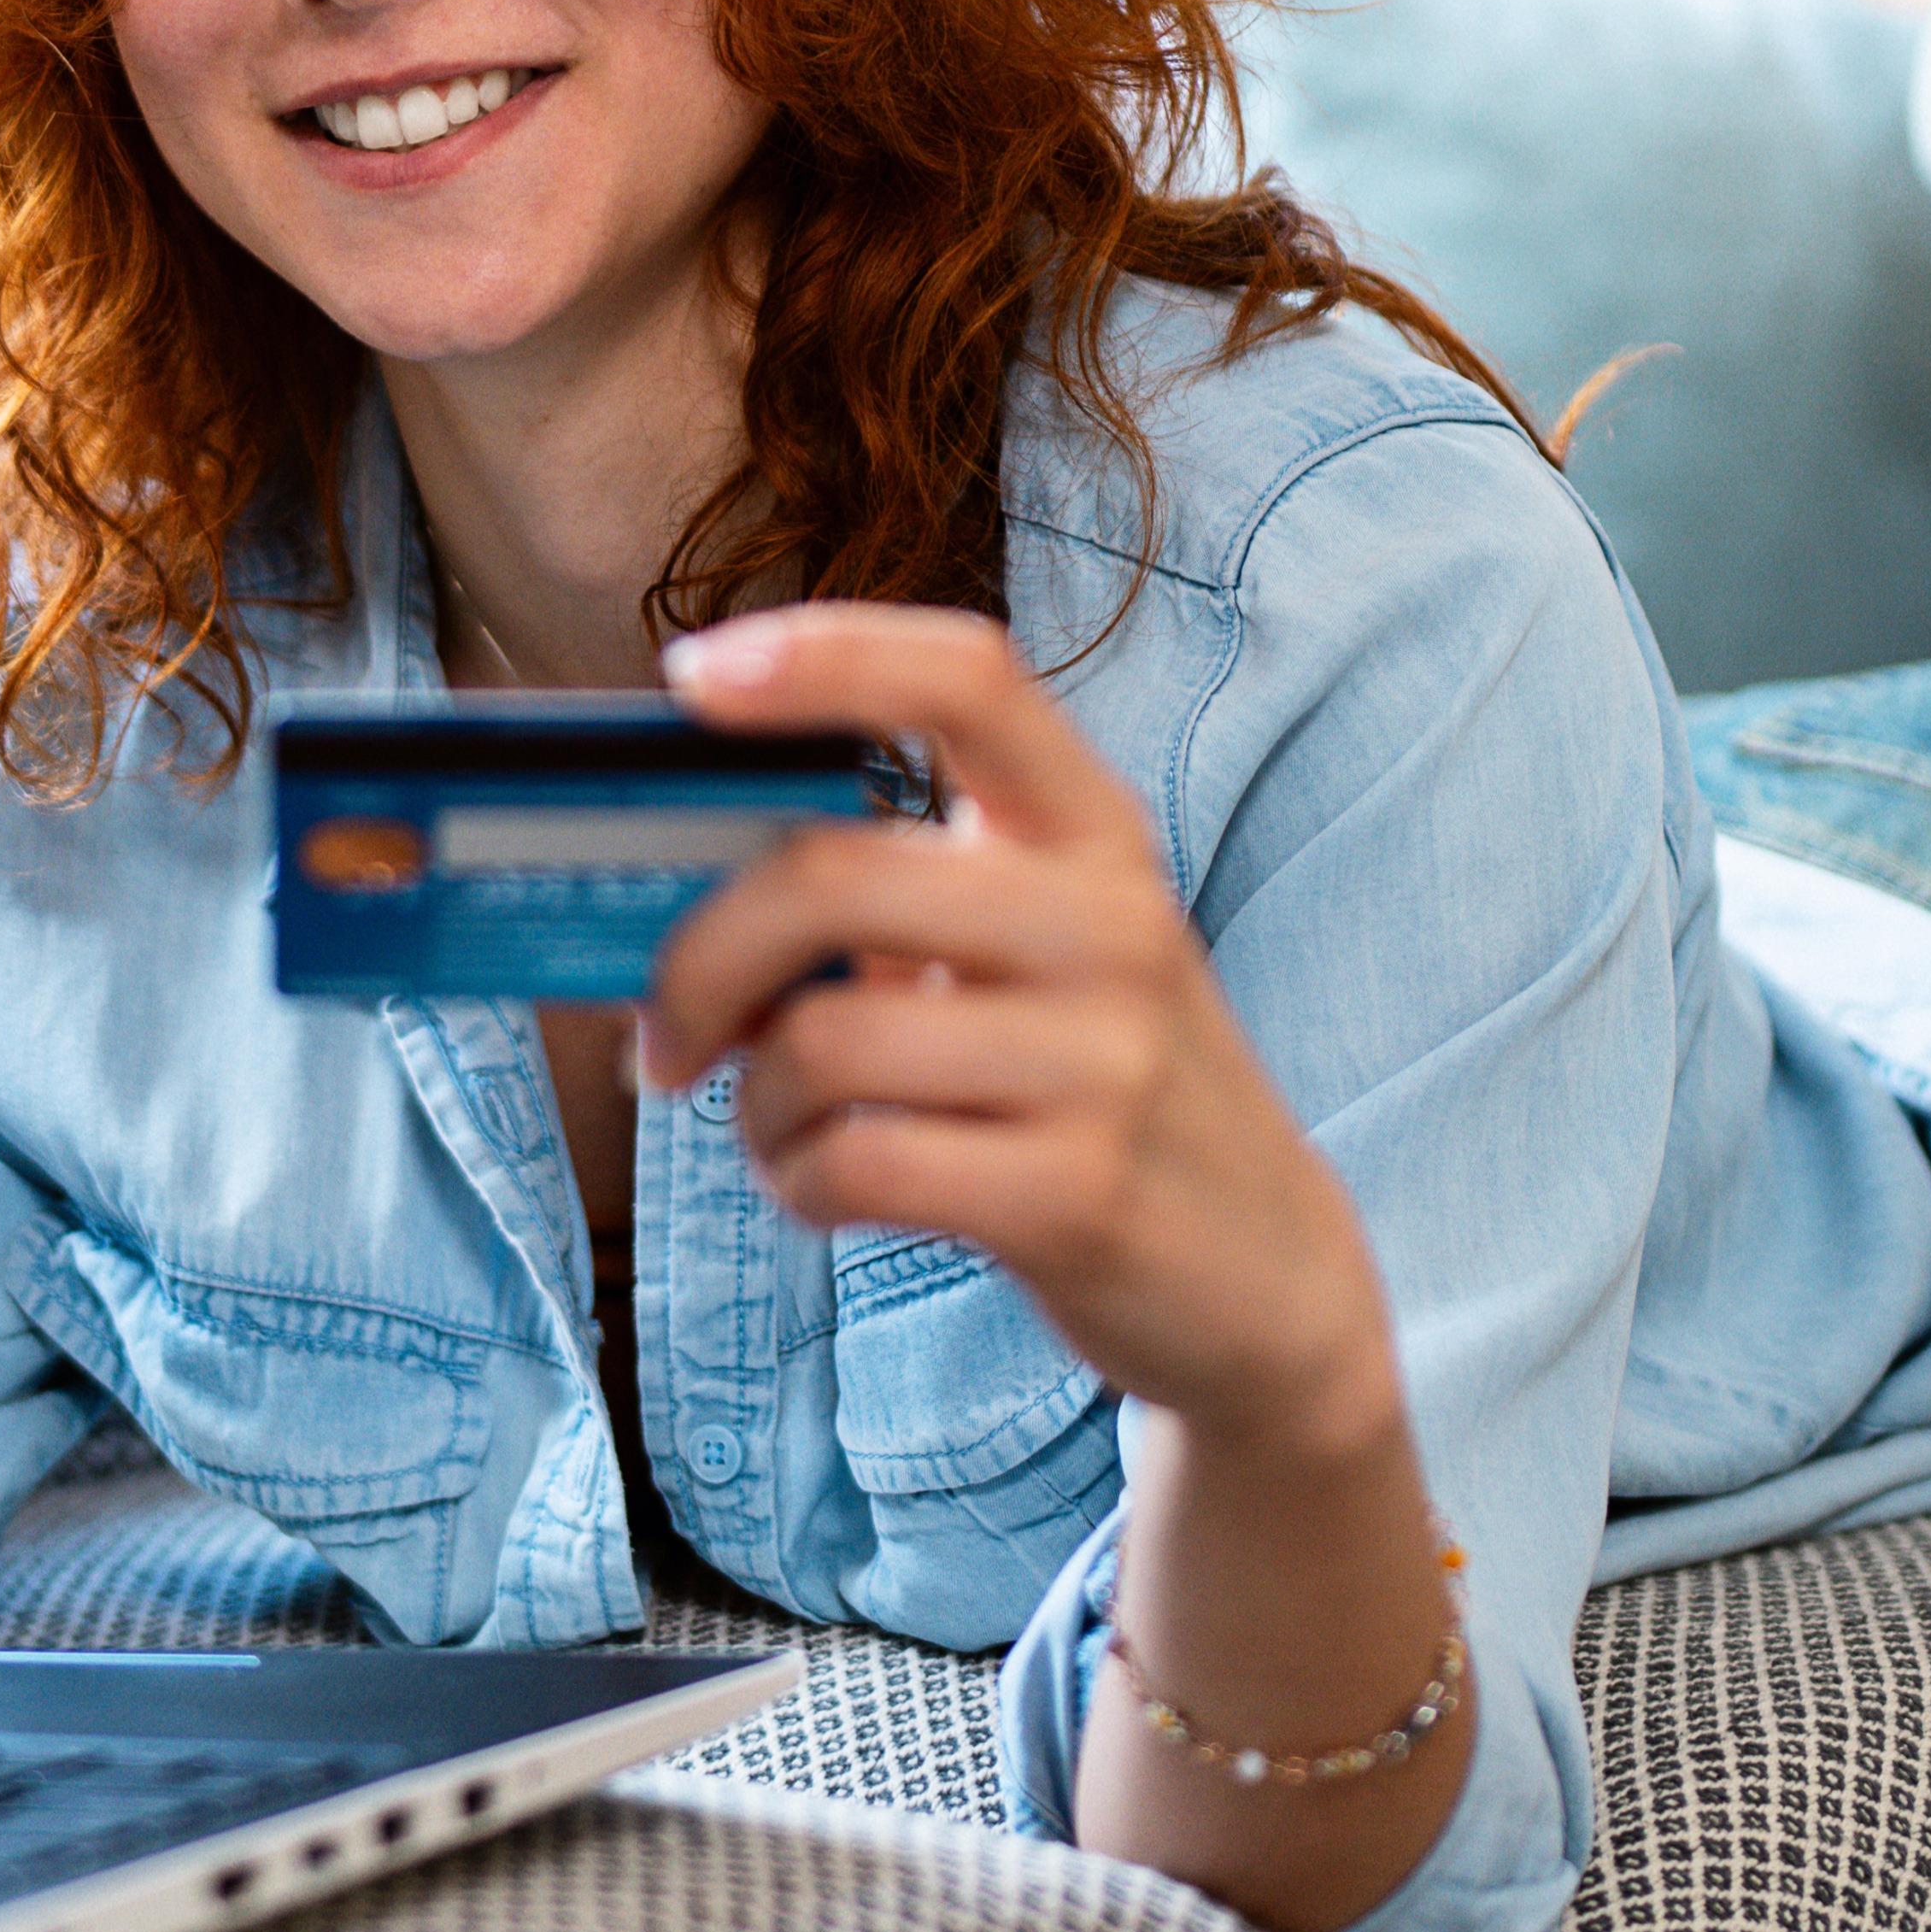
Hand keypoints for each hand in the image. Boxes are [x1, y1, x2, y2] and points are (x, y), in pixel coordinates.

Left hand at [635, 602, 1404, 1456]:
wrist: (1264, 1276)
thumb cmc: (1096, 1089)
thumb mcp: (1044, 954)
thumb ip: (902, 899)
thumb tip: (680, 892)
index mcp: (1095, 832)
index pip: (966, 677)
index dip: (820, 655)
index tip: (691, 673)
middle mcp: (1110, 924)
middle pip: (831, 876)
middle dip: (697, 961)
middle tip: (666, 1034)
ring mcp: (1103, 1059)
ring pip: (821, 1043)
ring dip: (754, 1103)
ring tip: (782, 1131)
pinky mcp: (1075, 1191)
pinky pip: (852, 1164)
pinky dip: (794, 1182)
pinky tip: (821, 1187)